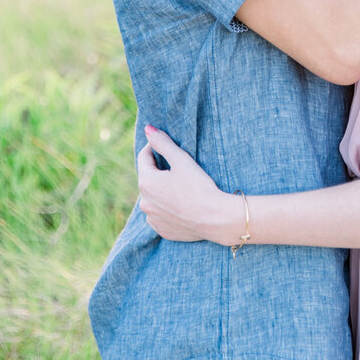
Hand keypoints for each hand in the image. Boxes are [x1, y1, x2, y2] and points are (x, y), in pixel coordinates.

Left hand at [137, 126, 237, 244]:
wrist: (215, 218)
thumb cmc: (198, 186)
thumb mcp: (181, 160)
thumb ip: (162, 143)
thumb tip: (147, 129)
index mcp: (146, 182)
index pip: (144, 157)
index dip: (155, 148)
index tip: (167, 145)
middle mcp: (144, 202)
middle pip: (149, 178)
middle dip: (160, 171)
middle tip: (180, 167)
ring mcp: (152, 218)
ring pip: (154, 197)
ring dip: (163, 190)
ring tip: (182, 187)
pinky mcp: (162, 230)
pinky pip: (160, 214)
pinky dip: (168, 208)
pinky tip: (183, 204)